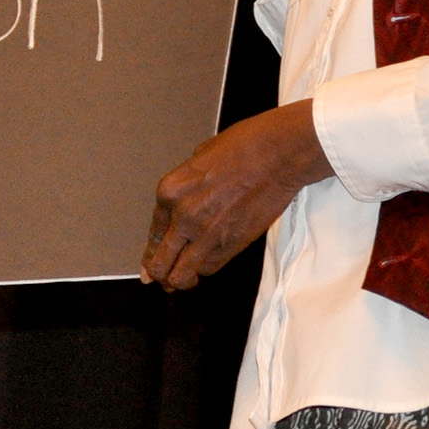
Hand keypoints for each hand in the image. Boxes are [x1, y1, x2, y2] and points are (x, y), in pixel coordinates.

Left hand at [142, 100, 331, 290]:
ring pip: (181, 275)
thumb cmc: (243, 147)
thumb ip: (187, 186)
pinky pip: (209, 268)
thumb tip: (183, 201)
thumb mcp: (200, 158)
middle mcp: (182, 217)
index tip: (150, 262)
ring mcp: (206, 234)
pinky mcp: (232, 245)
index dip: (151, 251)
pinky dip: (204, 270)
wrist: (277, 155)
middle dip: (157, 274)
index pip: (153, 233)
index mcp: (170, 191)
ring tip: (181, 281)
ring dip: (178, 281)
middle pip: (159, 262)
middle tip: (159, 279)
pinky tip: (204, 266)